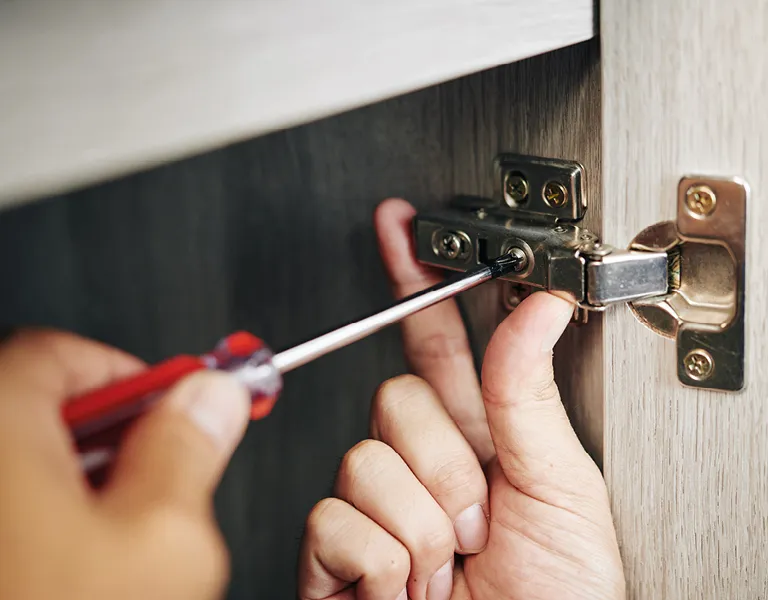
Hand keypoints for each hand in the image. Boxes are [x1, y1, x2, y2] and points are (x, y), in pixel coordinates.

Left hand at [0, 330, 249, 598]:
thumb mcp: (162, 540)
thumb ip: (191, 450)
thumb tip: (211, 399)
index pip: (56, 351)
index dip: (130, 372)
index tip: (172, 400)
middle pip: (40, 404)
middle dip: (115, 433)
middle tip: (157, 473)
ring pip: (24, 460)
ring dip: (83, 480)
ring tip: (120, 536)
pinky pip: (11, 504)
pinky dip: (46, 515)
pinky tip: (81, 561)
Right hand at [298, 199, 624, 599]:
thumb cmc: (561, 598)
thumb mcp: (562, 490)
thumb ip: (530, 395)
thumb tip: (536, 308)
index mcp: (478, 436)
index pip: (435, 340)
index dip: (416, 280)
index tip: (402, 227)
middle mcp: (421, 462)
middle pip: (396, 395)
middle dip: (445, 463)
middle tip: (480, 519)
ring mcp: (376, 506)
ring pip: (366, 460)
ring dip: (425, 527)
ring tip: (451, 568)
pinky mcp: (336, 554)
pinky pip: (336, 520)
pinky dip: (385, 566)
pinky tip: (405, 590)